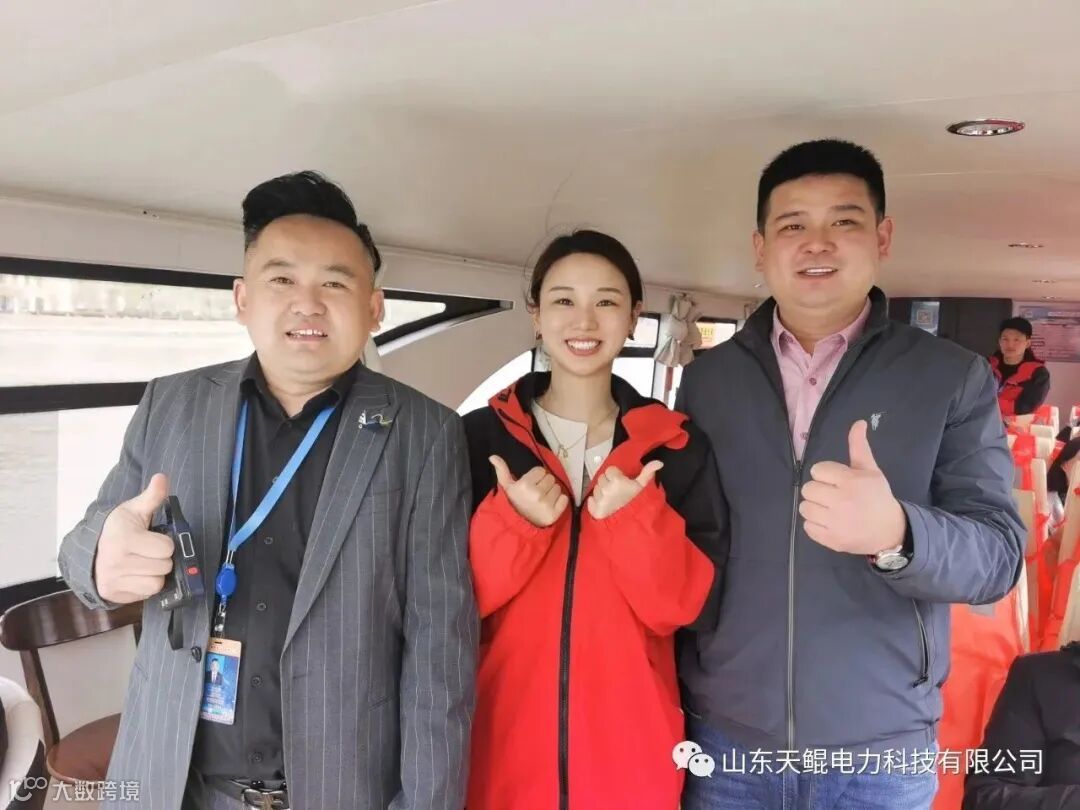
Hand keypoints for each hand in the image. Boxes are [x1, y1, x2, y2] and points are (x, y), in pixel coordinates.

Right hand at [94, 473, 175, 603]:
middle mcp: (117, 562)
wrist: (88, 551)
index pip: (166, 548)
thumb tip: (162, 478)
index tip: (154, 538)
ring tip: (144, 562)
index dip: (165, 543)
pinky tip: (137, 574)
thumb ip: (152, 496)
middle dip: (162, 558)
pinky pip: (146, 594)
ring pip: (157, 583)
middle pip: (164, 566)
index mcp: (124, 539)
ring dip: (155, 574)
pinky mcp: (114, 595)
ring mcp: (114, 581)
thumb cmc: (116, 529)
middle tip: (149, 551)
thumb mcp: (133, 510)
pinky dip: (145, 585)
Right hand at [490, 456, 568, 527]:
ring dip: (552, 492)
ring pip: (558, 488)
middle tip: (537, 493)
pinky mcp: (554, 514)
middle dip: (545, 484)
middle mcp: (536, 494)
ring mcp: (546, 505)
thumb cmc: (515, 502)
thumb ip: (502, 470)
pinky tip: (551, 505)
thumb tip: (492, 456)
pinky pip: (565, 499)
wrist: (519, 524)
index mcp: (524, 485)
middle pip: (550, 478)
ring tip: (542, 499)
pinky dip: (560, 501)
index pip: (541, 470)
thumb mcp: (507, 486)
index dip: (536, 477)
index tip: (531, 485)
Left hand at [586, 460, 662, 519]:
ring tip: (612, 499)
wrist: (633, 524)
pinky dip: (594, 502)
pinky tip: (604, 505)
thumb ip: (648, 473)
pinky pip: (590, 501)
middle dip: (608, 483)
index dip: (615, 475)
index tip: (621, 482)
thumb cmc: (638, 504)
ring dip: (602, 492)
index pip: (609, 470)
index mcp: (616, 481)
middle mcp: (606, 489)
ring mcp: (599, 500)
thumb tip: (659, 463)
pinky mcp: (595, 510)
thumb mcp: (643, 487)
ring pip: (596, 489)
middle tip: (617, 491)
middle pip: (601, 478)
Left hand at [799, 421, 906, 555]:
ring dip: (814, 508)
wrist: (890, 530)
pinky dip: (815, 525)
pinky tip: (829, 522)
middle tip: (832, 496)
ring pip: (804, 508)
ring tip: (829, 509)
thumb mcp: (870, 470)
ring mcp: (835, 522)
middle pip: (808, 489)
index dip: (826, 475)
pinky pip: (807, 527)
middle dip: (819, 491)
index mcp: (850, 481)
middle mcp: (841, 501)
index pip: (817, 470)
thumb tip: (858, 422)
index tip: (837, 481)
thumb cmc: (877, 497)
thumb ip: (859, 446)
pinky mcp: (830, 539)